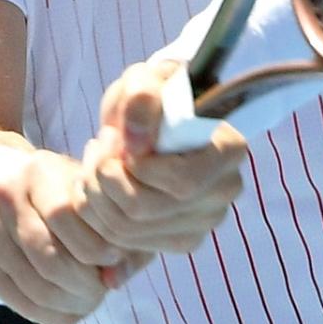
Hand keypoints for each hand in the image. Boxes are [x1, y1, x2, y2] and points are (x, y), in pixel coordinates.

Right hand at [0, 148, 151, 323]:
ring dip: (67, 303)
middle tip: (101, 290)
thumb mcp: (92, 199)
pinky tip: (63, 305)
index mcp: (39, 169)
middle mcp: (5, 192)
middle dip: (83, 283)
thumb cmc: (68, 198)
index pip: (64, 214)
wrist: (14, 196)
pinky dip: (44, 313)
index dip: (94, 245)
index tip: (114, 256)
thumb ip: (117, 231)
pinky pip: (12, 298)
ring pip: (32, 284)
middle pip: (47, 256)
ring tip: (87, 299)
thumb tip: (113, 279)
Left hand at [77, 60, 247, 263]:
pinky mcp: (178, 241)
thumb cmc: (156, 93)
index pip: (182, 182)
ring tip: (92, 162)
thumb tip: (134, 144)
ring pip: (130, 232)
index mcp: (230, 150)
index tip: (116, 138)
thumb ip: (141, 97)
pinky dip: (99, 217)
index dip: (138, 168)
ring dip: (96, 197)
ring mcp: (203, 222)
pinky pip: (125, 245)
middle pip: (149, 211)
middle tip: (94, 147)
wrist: (159, 115)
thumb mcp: (145, 78)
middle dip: (106, 181)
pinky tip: (98, 185)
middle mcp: (224, 192)